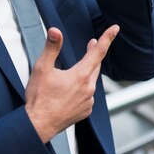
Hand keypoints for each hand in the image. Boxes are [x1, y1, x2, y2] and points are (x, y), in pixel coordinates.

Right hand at [24, 25, 119, 142]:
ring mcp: (88, 102)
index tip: (115, 28)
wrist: (38, 125)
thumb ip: (51, 48)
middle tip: (92, 43)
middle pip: (96, 66)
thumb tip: (55, 31)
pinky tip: (72, 89)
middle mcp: (88, 89)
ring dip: (86, 72)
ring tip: (76, 69)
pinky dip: (83, 88)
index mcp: (80, 76)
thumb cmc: (39, 98)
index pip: (98, 52)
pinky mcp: (85, 111)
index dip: (107, 38)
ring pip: (91, 81)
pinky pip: (88, 95)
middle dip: (94, 53)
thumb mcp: (42, 68)